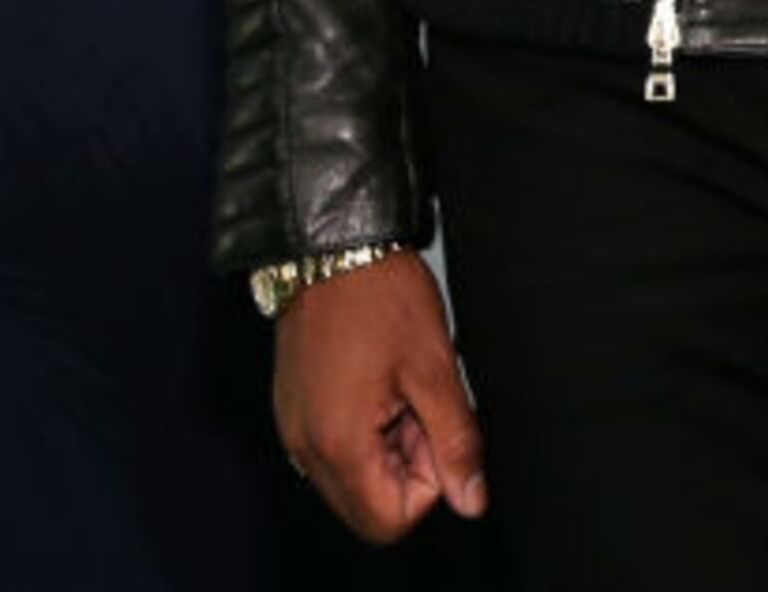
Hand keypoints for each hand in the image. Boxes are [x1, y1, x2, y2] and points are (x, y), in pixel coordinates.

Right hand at [272, 251, 486, 541]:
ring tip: (401, 389)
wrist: (332, 249)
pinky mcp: (294, 412)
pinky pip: (335, 449)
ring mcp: (295, 431)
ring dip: (389, 447)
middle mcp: (305, 449)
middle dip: (409, 467)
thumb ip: (456, 442)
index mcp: (339, 444)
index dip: (430, 482)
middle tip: (422, 405)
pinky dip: (365, 431)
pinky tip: (380, 385)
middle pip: (368, 506)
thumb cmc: (382, 298)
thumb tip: (472, 500)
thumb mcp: (435, 369)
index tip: (437, 427)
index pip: (390, 519)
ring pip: (353, 478)